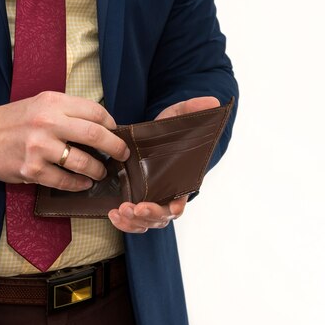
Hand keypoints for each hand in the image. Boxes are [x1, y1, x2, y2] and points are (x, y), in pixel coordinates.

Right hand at [0, 91, 129, 190]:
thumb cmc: (14, 120)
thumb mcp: (40, 104)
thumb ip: (68, 111)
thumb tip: (101, 126)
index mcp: (53, 102)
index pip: (95, 111)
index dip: (112, 124)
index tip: (116, 132)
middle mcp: (47, 122)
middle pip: (95, 135)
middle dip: (116, 148)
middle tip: (122, 155)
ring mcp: (39, 148)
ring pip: (82, 162)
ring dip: (98, 170)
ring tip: (102, 172)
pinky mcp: (31, 170)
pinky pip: (64, 181)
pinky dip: (79, 184)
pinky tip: (84, 183)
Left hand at [108, 96, 219, 232]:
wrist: (145, 135)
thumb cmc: (165, 130)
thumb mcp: (175, 116)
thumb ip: (191, 110)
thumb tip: (213, 101)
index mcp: (179, 182)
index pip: (179, 203)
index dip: (172, 207)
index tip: (162, 206)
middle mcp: (164, 195)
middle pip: (161, 217)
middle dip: (147, 216)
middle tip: (131, 208)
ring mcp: (148, 201)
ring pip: (144, 223)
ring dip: (132, 222)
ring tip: (118, 212)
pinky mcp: (132, 200)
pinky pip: (131, 221)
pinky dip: (122, 222)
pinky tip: (112, 214)